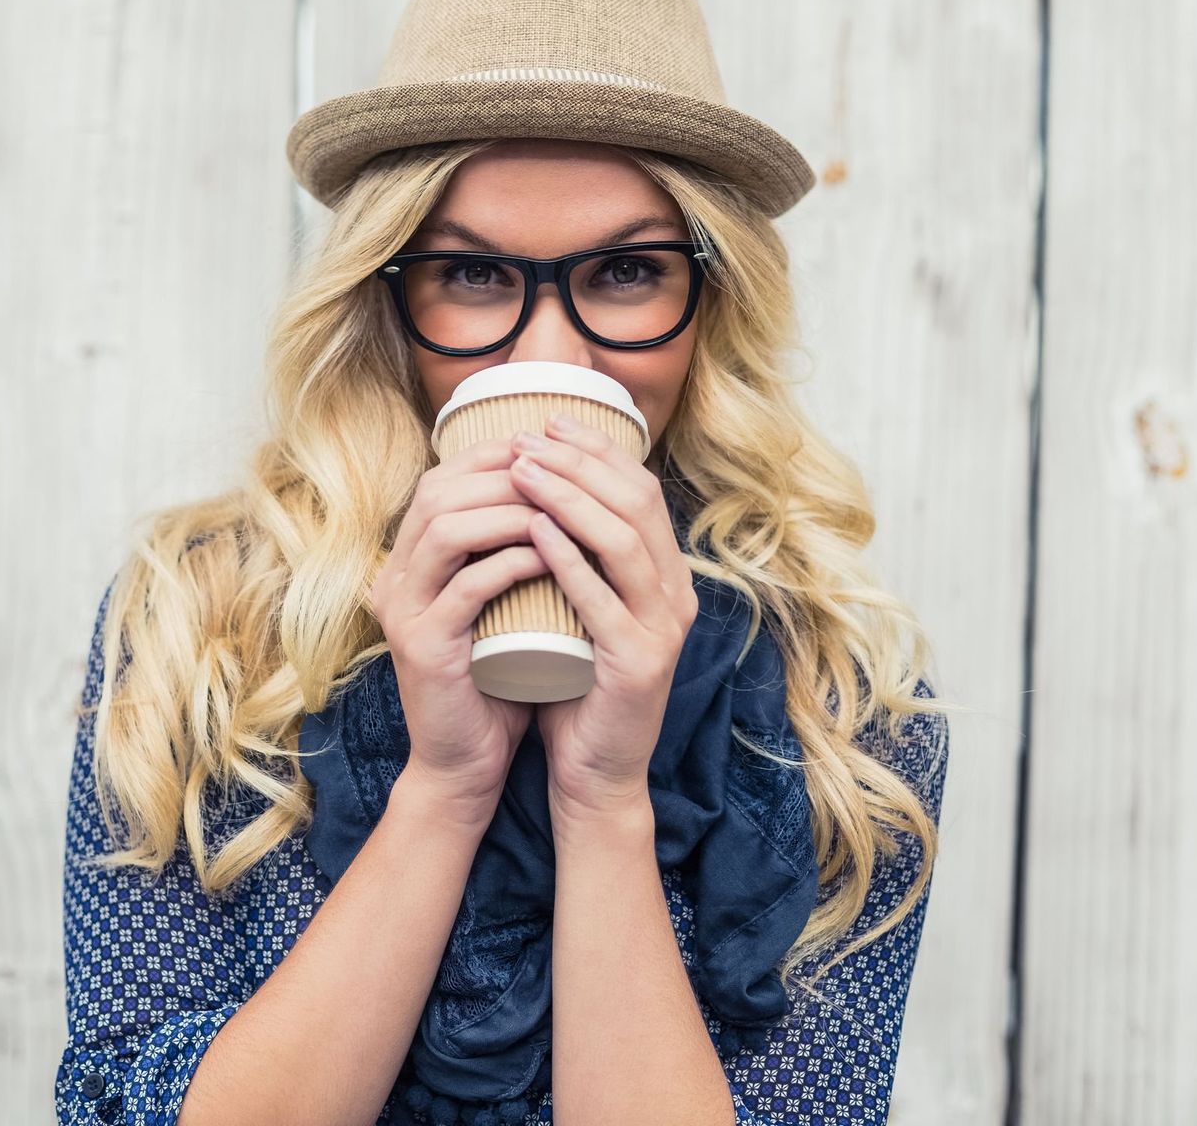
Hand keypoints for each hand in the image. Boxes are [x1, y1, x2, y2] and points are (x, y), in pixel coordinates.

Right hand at [369, 436, 550, 809]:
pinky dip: (510, 563)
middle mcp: (394, 578)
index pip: (442, 480)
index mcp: (408, 561)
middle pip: (438, 492)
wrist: (467, 763)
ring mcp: (402, 612)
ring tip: (559, 510)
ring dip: (507, 511)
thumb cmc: (496, 679)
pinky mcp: (422, 648)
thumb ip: (514, 552)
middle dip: (504, 474)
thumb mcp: (503, 604)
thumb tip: (566, 489)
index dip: (494, 456)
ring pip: (445, 530)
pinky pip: (465, 588)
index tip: (552, 453)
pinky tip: (550, 555)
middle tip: (561, 474)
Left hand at [507, 415, 698, 822]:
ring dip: (569, 497)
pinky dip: (568, 558)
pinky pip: (602, 597)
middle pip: (636, 503)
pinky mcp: (637, 662)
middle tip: (525, 439)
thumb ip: (574, 557)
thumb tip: (536, 487)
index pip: (641, 490)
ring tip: (522, 471)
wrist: (593, 772)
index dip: (597, 451)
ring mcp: (661, 628)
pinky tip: (534, 530)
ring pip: (622, 540)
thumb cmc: (574, 686)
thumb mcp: (579, 608)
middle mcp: (675, 595)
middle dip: (579, 462)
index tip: (547, 423)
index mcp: (665, 576)